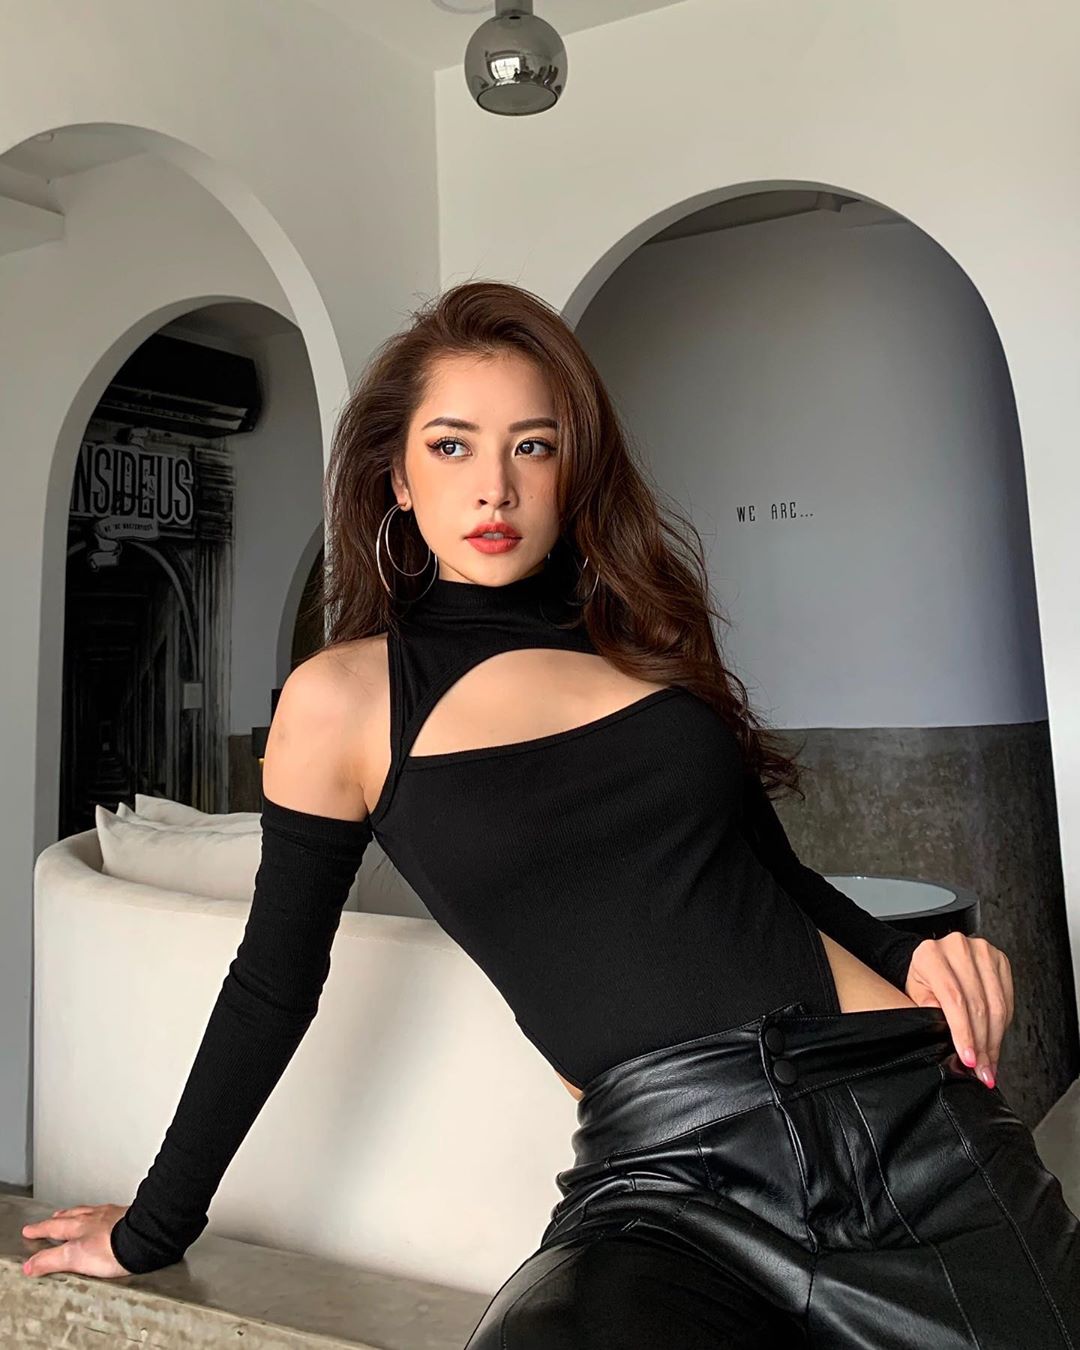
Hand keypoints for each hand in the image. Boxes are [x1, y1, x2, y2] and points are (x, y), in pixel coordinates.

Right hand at [21, 1203, 133, 1278]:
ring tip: (75, 1215)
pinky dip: (102, 1215)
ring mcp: (113, 1215)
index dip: (40, 1230)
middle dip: (58, 1218)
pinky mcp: (128, 1218)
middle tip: (51, 1218)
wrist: (144, 1238)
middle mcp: (94, 1217)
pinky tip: (106, 1218)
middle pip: (71, 1215)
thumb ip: (50, 1260)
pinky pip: (110, 1213)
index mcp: (79, 1226)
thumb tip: (29, 1266)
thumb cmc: (113, 1247)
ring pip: (90, 1212)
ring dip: (79, 1214)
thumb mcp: (74, 1258)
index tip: (30, 1230)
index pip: (53, 1227)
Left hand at [904, 932, 1013, 1087]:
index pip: (953, 999)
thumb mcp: (915, 992)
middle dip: (981, 1044)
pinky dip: (1004, 1025)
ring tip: (990, 1062)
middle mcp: (958, 948)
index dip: (964, 1032)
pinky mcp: (999, 959)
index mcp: (931, 955)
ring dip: (995, 1039)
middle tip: (982, 1069)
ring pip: (996, 1004)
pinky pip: (1007, 999)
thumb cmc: (923, 977)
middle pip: (978, 1005)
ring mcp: (982, 951)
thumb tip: (946, 1030)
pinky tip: (996, 1040)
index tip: (968, 1058)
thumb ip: (926, 1007)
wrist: (934, 957)